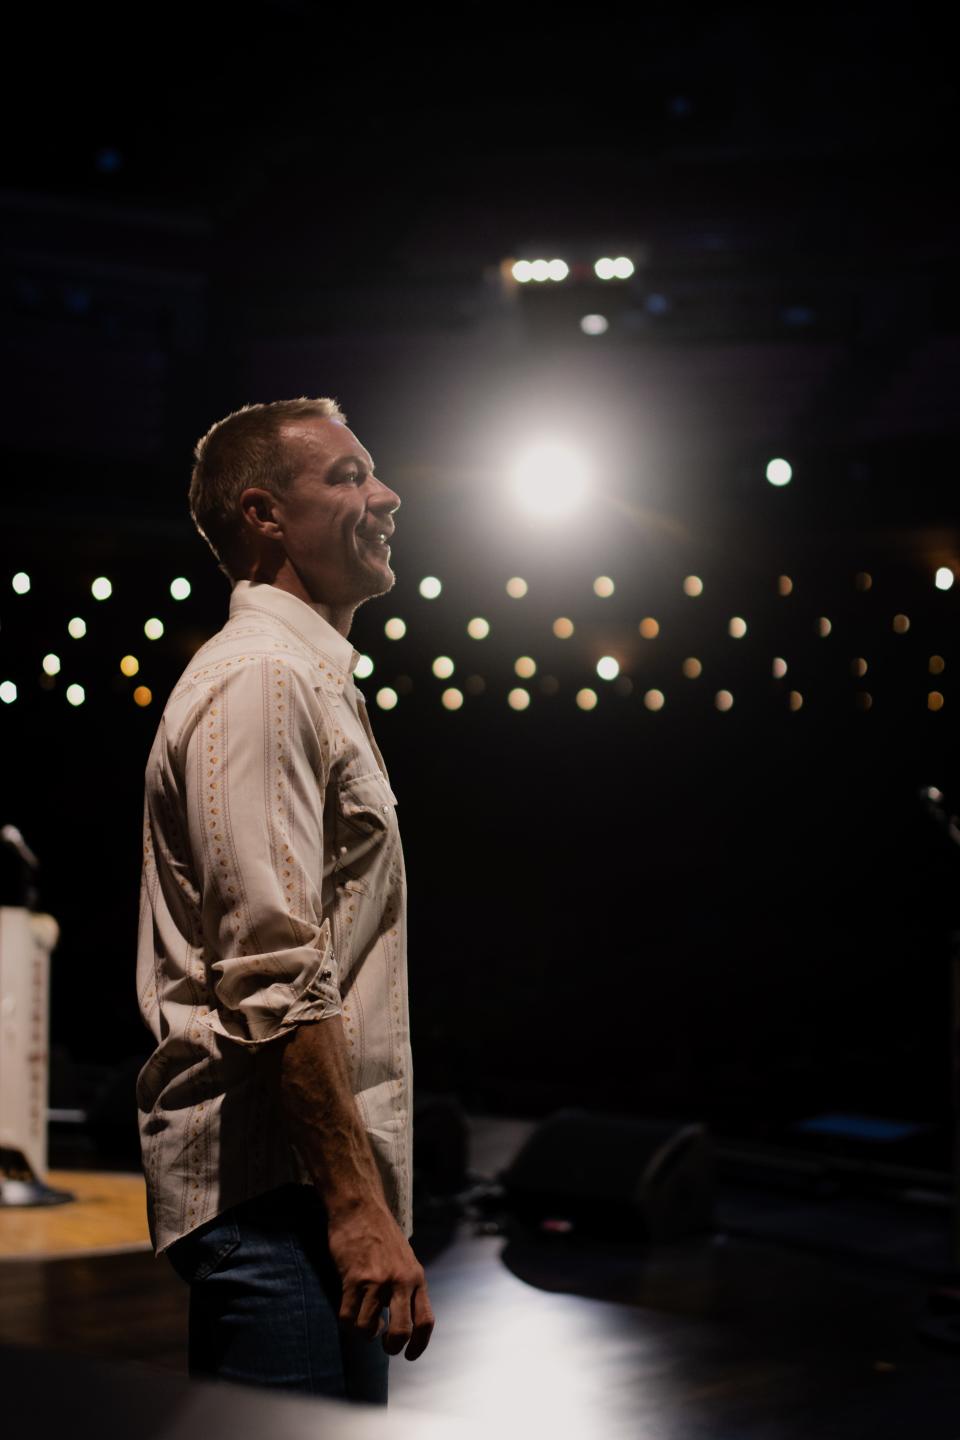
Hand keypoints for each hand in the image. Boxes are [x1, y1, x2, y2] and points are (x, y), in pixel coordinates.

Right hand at [327, 1201, 434, 1359]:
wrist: (360, 1206)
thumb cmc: (380, 1233)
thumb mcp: (405, 1258)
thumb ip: (407, 1285)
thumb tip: (401, 1317)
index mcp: (417, 1277)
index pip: (426, 1321)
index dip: (419, 1345)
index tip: (409, 1355)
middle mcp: (401, 1281)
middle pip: (401, 1331)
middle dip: (392, 1347)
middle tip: (384, 1345)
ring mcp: (377, 1280)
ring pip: (369, 1329)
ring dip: (365, 1333)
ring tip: (363, 1324)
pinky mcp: (354, 1278)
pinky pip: (348, 1316)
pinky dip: (347, 1323)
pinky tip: (350, 1313)